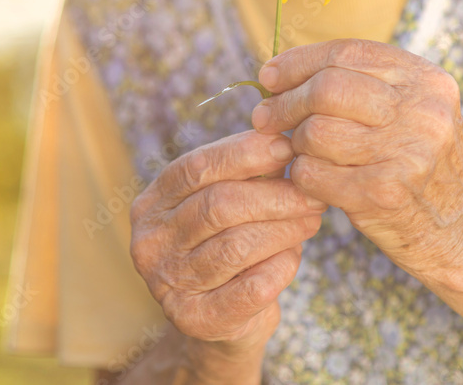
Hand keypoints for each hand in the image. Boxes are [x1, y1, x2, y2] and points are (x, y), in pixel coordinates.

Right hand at [129, 130, 326, 354]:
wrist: (217, 320)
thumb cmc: (225, 246)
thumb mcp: (222, 204)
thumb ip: (241, 176)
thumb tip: (281, 141)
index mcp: (151, 205)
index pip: (194, 168)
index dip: (242, 154)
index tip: (286, 147)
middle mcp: (150, 243)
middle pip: (218, 206)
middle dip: (273, 195)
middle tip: (312, 193)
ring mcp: (168, 284)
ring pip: (237, 246)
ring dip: (284, 229)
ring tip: (312, 219)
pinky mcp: (195, 320)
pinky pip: (250, 288)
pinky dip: (279, 268)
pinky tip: (293, 257)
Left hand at [250, 38, 462, 278]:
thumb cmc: (422, 165)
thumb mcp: (413, 111)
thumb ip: (362, 85)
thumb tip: (280, 71)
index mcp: (426, 80)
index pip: (347, 53)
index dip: (298, 62)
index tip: (269, 76)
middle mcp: (422, 111)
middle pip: (326, 88)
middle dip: (286, 102)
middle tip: (265, 118)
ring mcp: (406, 153)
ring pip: (315, 131)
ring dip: (295, 143)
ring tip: (302, 152)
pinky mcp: (383, 193)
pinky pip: (313, 172)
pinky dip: (301, 176)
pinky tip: (311, 180)